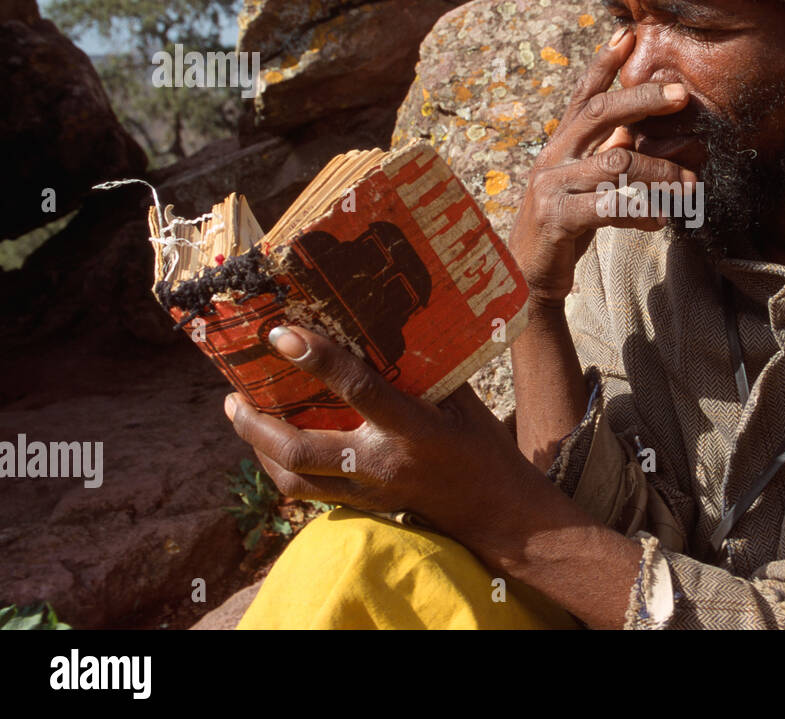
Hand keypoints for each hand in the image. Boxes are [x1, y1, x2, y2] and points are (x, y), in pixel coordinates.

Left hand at [223, 324, 550, 550]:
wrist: (494, 511)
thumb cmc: (481, 445)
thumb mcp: (461, 400)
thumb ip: (421, 373)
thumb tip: (379, 330)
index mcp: (416, 429)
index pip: (360, 391)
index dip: (319, 360)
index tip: (283, 335)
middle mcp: (384, 464)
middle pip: (304, 451)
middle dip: (257, 424)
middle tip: (233, 395)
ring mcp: (370, 492)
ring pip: (295, 479)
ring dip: (258, 448)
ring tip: (241, 416)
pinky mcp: (364, 508)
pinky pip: (309, 492)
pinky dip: (281, 468)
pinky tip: (270, 445)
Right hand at [508, 26, 698, 307]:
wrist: (527, 275)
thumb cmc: (565, 223)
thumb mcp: (585, 182)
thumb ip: (608, 154)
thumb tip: (648, 130)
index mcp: (561, 143)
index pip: (583, 95)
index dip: (604, 63)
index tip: (628, 33)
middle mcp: (553, 155)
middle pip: (598, 113)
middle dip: (642, 98)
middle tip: (681, 93)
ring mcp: (551, 185)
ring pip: (615, 163)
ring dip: (659, 170)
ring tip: (690, 183)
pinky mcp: (557, 218)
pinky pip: (608, 207)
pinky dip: (640, 211)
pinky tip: (661, 218)